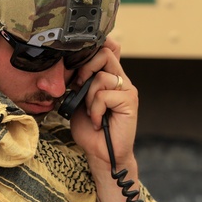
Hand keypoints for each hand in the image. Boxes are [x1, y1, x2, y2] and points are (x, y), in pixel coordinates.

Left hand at [66, 38, 139, 201]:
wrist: (102, 154)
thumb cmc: (90, 130)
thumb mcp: (79, 100)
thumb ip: (80, 82)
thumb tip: (72, 66)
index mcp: (110, 77)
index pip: (108, 48)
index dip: (93, 48)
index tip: (78, 66)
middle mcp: (121, 80)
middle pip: (104, 53)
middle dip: (85, 68)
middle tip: (78, 87)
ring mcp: (127, 90)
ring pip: (102, 76)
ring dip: (89, 97)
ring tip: (92, 112)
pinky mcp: (129, 101)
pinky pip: (105, 95)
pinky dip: (95, 109)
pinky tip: (98, 121)